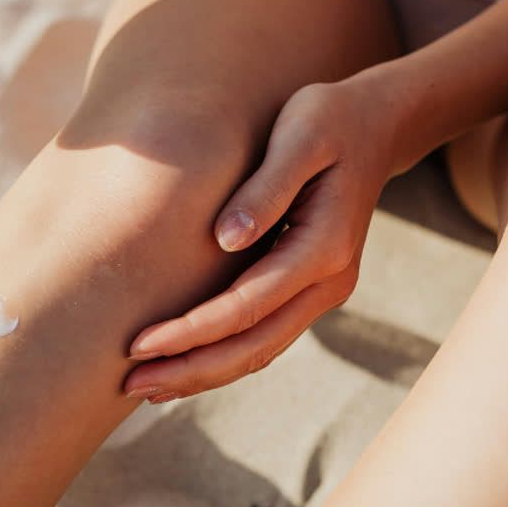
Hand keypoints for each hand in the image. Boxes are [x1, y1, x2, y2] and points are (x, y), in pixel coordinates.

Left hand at [124, 80, 400, 402]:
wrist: (377, 123)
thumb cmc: (329, 119)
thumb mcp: (301, 135)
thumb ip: (266, 188)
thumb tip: (225, 239)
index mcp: (324, 248)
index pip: (246, 307)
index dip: (191, 331)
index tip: (139, 344)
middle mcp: (329, 281)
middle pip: (253, 346)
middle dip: (190, 370)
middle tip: (130, 384)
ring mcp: (323, 290)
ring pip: (260, 351)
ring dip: (203, 373)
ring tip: (147, 388)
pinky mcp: (309, 289)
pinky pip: (265, 336)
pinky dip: (224, 356)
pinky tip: (184, 365)